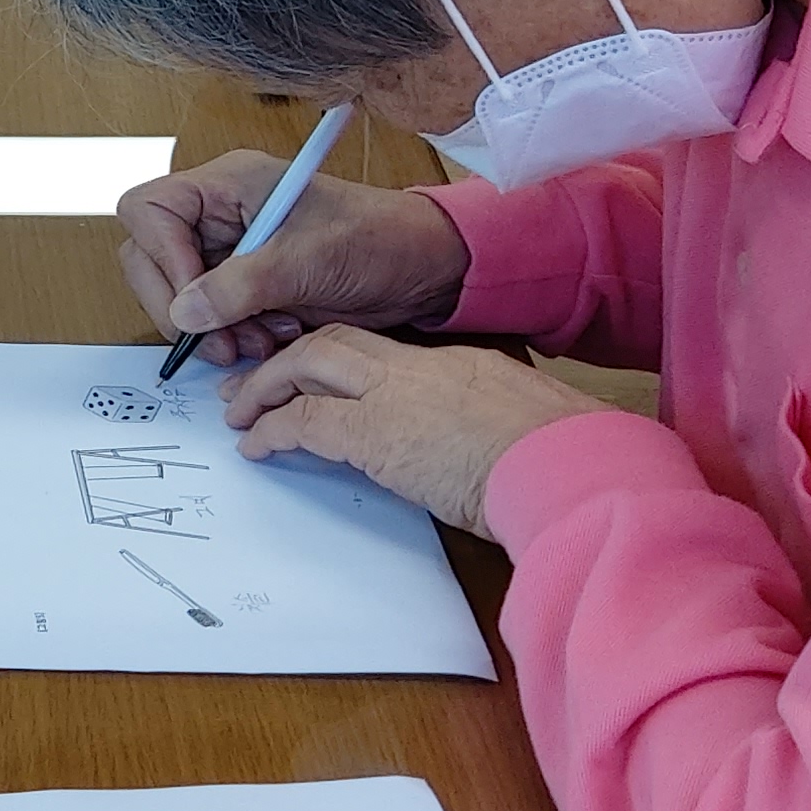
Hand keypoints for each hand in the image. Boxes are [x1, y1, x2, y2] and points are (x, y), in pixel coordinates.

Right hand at [117, 154, 468, 367]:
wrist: (424, 269)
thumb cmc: (379, 240)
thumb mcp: (309, 260)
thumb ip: (240, 285)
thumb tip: (184, 312)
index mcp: (229, 183)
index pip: (149, 211)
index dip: (160, 257)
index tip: (195, 297)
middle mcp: (220, 213)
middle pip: (150, 257)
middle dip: (181, 306)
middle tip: (219, 340)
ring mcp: (230, 250)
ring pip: (178, 295)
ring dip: (210, 329)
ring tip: (257, 343)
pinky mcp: (245, 285)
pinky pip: (210, 316)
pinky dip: (232, 337)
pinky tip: (271, 339)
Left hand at [219, 328, 614, 537]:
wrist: (571, 468)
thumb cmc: (563, 463)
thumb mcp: (515, 432)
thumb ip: (477, 428)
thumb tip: (456, 453)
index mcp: (457, 365)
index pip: (379, 350)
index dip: (335, 361)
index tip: (308, 376)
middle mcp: (419, 368)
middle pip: (333, 342)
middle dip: (285, 361)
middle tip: (248, 384)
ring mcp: (395, 394)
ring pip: (307, 367)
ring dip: (266, 389)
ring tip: (239, 413)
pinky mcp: (375, 433)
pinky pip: (303, 422)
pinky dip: (272, 430)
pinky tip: (256, 447)